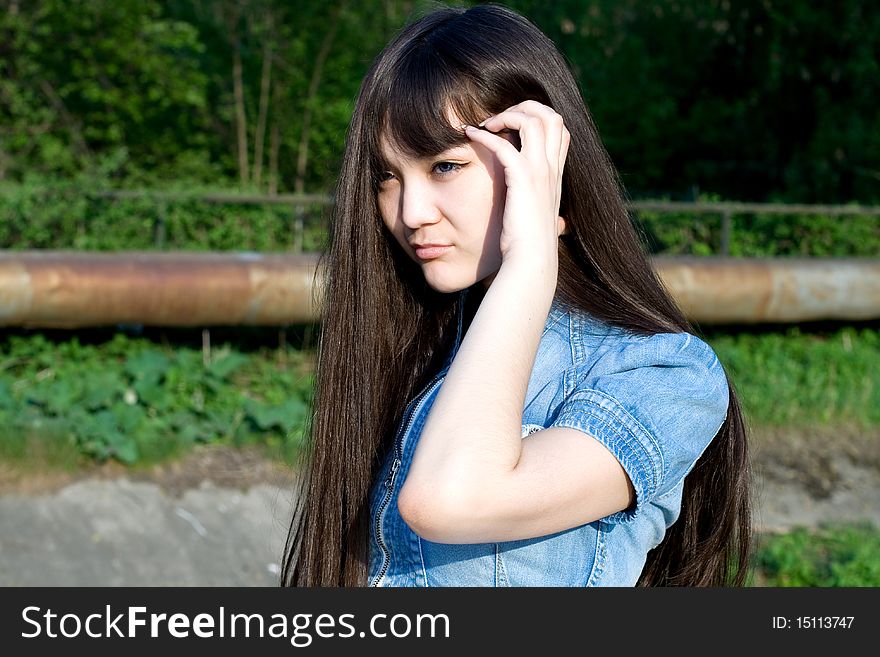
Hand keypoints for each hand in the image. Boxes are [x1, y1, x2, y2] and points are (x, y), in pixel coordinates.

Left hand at [464, 100, 568, 274]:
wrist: (532, 260)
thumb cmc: (532, 246)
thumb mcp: (544, 223)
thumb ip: (550, 215)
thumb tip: (562, 226)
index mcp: (556, 176)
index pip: (559, 130)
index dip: (537, 117)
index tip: (511, 125)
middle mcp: (552, 169)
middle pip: (551, 116)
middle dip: (525, 107)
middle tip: (498, 118)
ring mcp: (540, 172)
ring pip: (534, 121)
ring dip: (507, 115)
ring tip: (485, 124)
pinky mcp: (522, 179)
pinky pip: (504, 144)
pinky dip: (485, 135)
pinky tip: (469, 135)